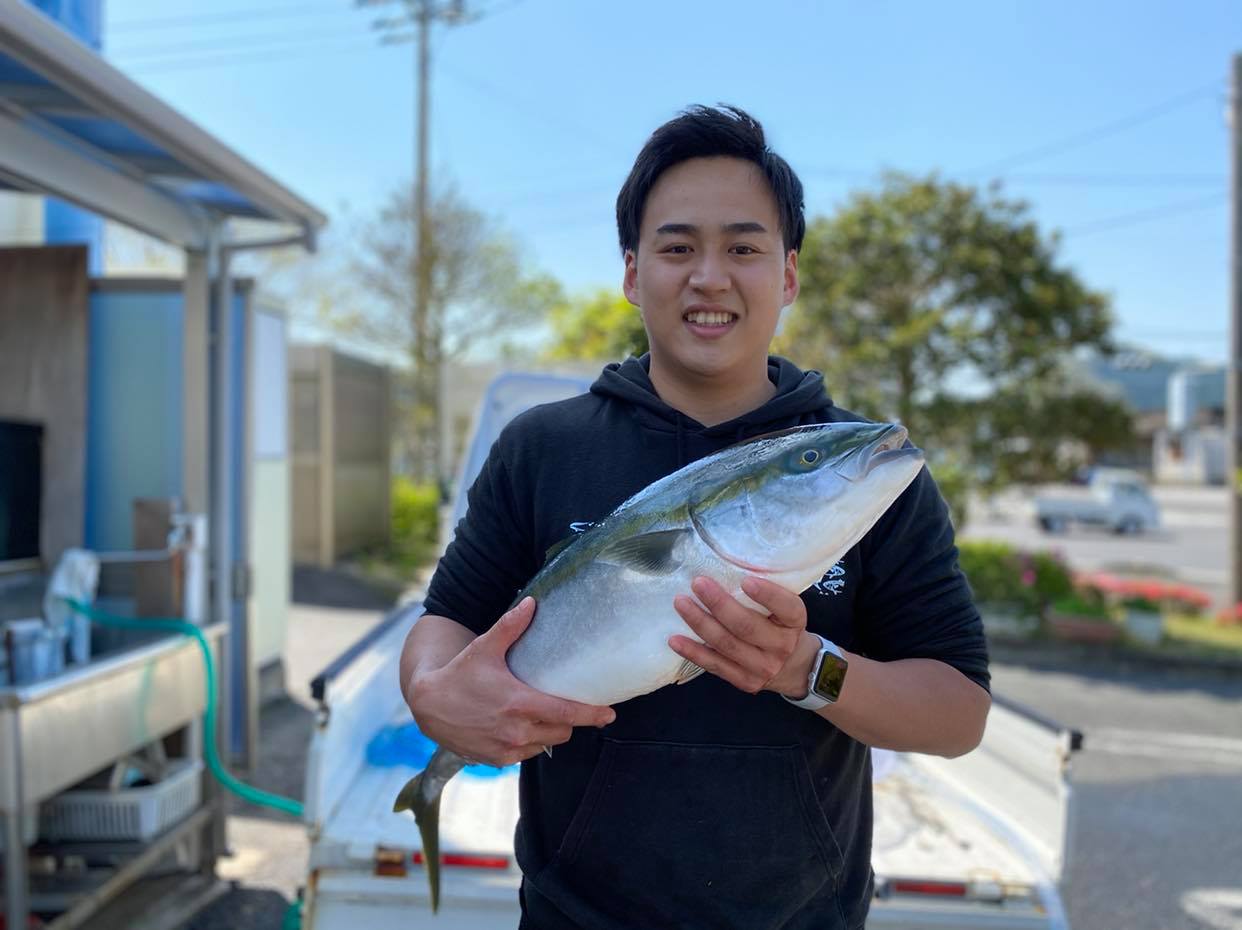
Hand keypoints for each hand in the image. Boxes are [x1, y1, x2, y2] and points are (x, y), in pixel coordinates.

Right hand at [406, 597, 615, 766]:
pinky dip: (529, 743)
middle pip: (562, 731)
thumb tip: (531, 602)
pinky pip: (526, 755)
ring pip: (546, 744)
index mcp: (519, 704)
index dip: (592, 715)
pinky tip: (520, 728)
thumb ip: (510, 627)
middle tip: (564, 704)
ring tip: (541, 714)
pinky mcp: (496, 760)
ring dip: (549, 731)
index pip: (568, 714)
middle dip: (568, 719)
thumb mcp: (484, 648)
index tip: (609, 714)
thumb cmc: (458, 674)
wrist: (428, 707)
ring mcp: (507, 749)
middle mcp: (516, 731)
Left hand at [670, 576, 818, 697]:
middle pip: (746, 626)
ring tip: (681, 603)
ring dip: (700, 623)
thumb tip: (725, 565)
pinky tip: (675, 639)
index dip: (767, 595)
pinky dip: (693, 652)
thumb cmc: (780, 625)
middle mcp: (781, 646)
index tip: (746, 580)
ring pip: (726, 645)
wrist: (793, 666)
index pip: (787, 607)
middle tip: (698, 584)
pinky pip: (715, 665)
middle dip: (719, 604)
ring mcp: (762, 667)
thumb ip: (765, 593)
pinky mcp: (744, 680)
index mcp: (794, 622)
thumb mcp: (784, 608)